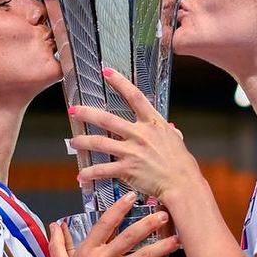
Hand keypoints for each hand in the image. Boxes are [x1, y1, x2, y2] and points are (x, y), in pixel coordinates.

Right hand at [48, 193, 179, 256]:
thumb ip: (57, 242)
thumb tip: (54, 224)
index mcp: (87, 250)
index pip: (105, 222)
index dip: (120, 207)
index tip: (132, 196)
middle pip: (129, 235)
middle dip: (149, 222)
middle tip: (164, 212)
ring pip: (143, 254)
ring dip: (161, 245)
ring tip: (176, 237)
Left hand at [69, 67, 203, 200]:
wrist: (182, 183)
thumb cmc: (182, 164)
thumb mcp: (176, 141)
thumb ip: (169, 132)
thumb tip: (169, 128)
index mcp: (153, 123)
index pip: (134, 97)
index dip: (120, 83)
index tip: (107, 73)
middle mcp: (140, 134)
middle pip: (108, 120)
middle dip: (87, 113)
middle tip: (74, 110)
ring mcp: (132, 151)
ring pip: (100, 143)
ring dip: (83, 141)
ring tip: (74, 141)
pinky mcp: (127, 169)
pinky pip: (103, 169)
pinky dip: (91, 172)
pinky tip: (82, 174)